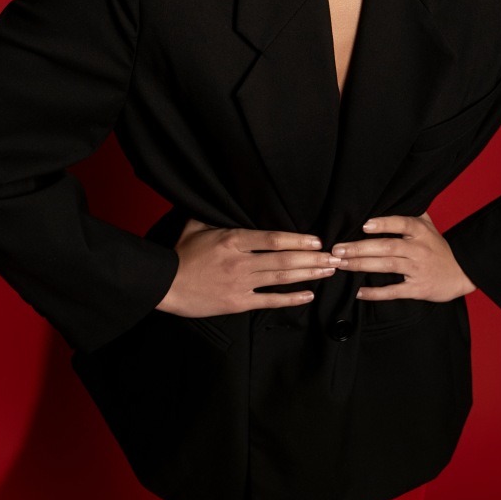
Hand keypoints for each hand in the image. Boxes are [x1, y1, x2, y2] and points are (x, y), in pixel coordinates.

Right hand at [155, 216, 341, 318]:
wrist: (165, 284)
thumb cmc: (180, 254)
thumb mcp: (196, 225)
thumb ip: (217, 214)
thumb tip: (227, 197)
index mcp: (232, 240)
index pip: (273, 239)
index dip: (298, 240)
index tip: (318, 240)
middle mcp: (240, 262)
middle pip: (284, 259)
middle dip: (313, 259)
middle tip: (335, 258)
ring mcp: (240, 284)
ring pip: (281, 278)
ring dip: (308, 275)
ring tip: (329, 271)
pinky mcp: (237, 302)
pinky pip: (269, 301)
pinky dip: (290, 299)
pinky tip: (309, 295)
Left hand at [330, 210, 477, 302]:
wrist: (462, 274)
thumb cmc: (440, 249)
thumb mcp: (431, 227)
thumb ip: (413, 213)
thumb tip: (395, 196)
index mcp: (421, 232)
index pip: (402, 223)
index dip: (384, 224)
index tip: (364, 225)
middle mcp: (419, 249)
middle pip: (387, 246)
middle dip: (360, 248)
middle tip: (337, 249)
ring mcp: (418, 269)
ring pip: (387, 266)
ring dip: (362, 265)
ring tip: (341, 264)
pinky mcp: (418, 289)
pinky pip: (394, 290)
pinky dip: (376, 293)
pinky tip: (359, 291)